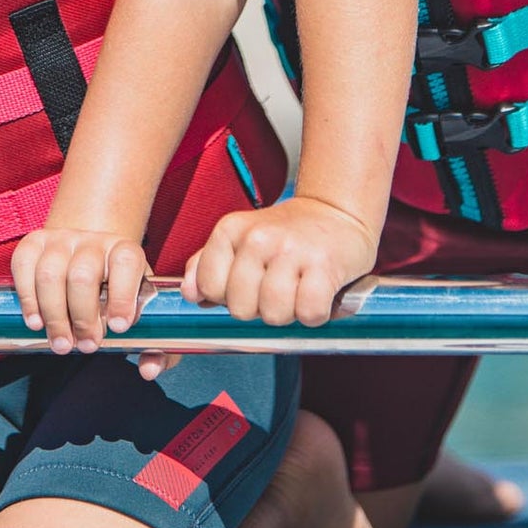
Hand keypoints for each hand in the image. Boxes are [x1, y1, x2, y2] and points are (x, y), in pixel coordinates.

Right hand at [11, 229, 152, 355]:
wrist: (89, 257)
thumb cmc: (117, 293)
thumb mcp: (140, 311)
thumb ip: (152, 345)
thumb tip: (148, 370)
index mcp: (125, 252)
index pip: (126, 262)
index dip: (123, 295)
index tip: (119, 328)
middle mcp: (94, 241)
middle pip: (82, 275)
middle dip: (82, 318)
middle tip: (86, 347)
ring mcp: (61, 239)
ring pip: (50, 274)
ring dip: (53, 316)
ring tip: (61, 343)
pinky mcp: (35, 243)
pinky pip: (24, 265)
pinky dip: (26, 297)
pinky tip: (35, 322)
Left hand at [182, 196, 377, 327]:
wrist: (338, 212)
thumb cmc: (288, 234)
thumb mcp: (241, 239)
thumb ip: (209, 265)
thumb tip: (189, 293)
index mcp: (231, 229)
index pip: (209, 288)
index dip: (228, 297)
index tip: (249, 284)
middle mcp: (258, 237)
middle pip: (240, 309)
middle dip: (259, 309)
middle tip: (278, 288)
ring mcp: (291, 250)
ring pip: (273, 315)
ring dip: (289, 313)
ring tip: (298, 290)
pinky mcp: (324, 265)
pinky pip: (309, 314)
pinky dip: (316, 314)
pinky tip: (318, 294)